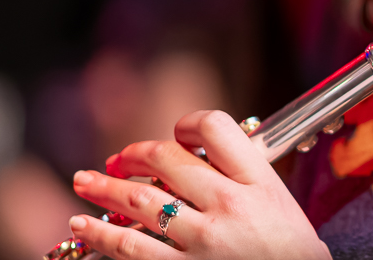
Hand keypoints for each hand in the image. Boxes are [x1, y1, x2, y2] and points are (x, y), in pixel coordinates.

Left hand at [70, 110, 331, 259]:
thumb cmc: (290, 251)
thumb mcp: (280, 204)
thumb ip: (246, 177)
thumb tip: (204, 157)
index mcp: (258, 181)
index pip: (216, 128)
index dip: (189, 124)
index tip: (178, 134)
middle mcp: (229, 205)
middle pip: (169, 160)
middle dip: (134, 154)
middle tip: (118, 157)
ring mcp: (204, 241)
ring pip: (140, 203)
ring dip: (104, 189)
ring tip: (83, 181)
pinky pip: (131, 250)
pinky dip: (100, 236)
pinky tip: (82, 226)